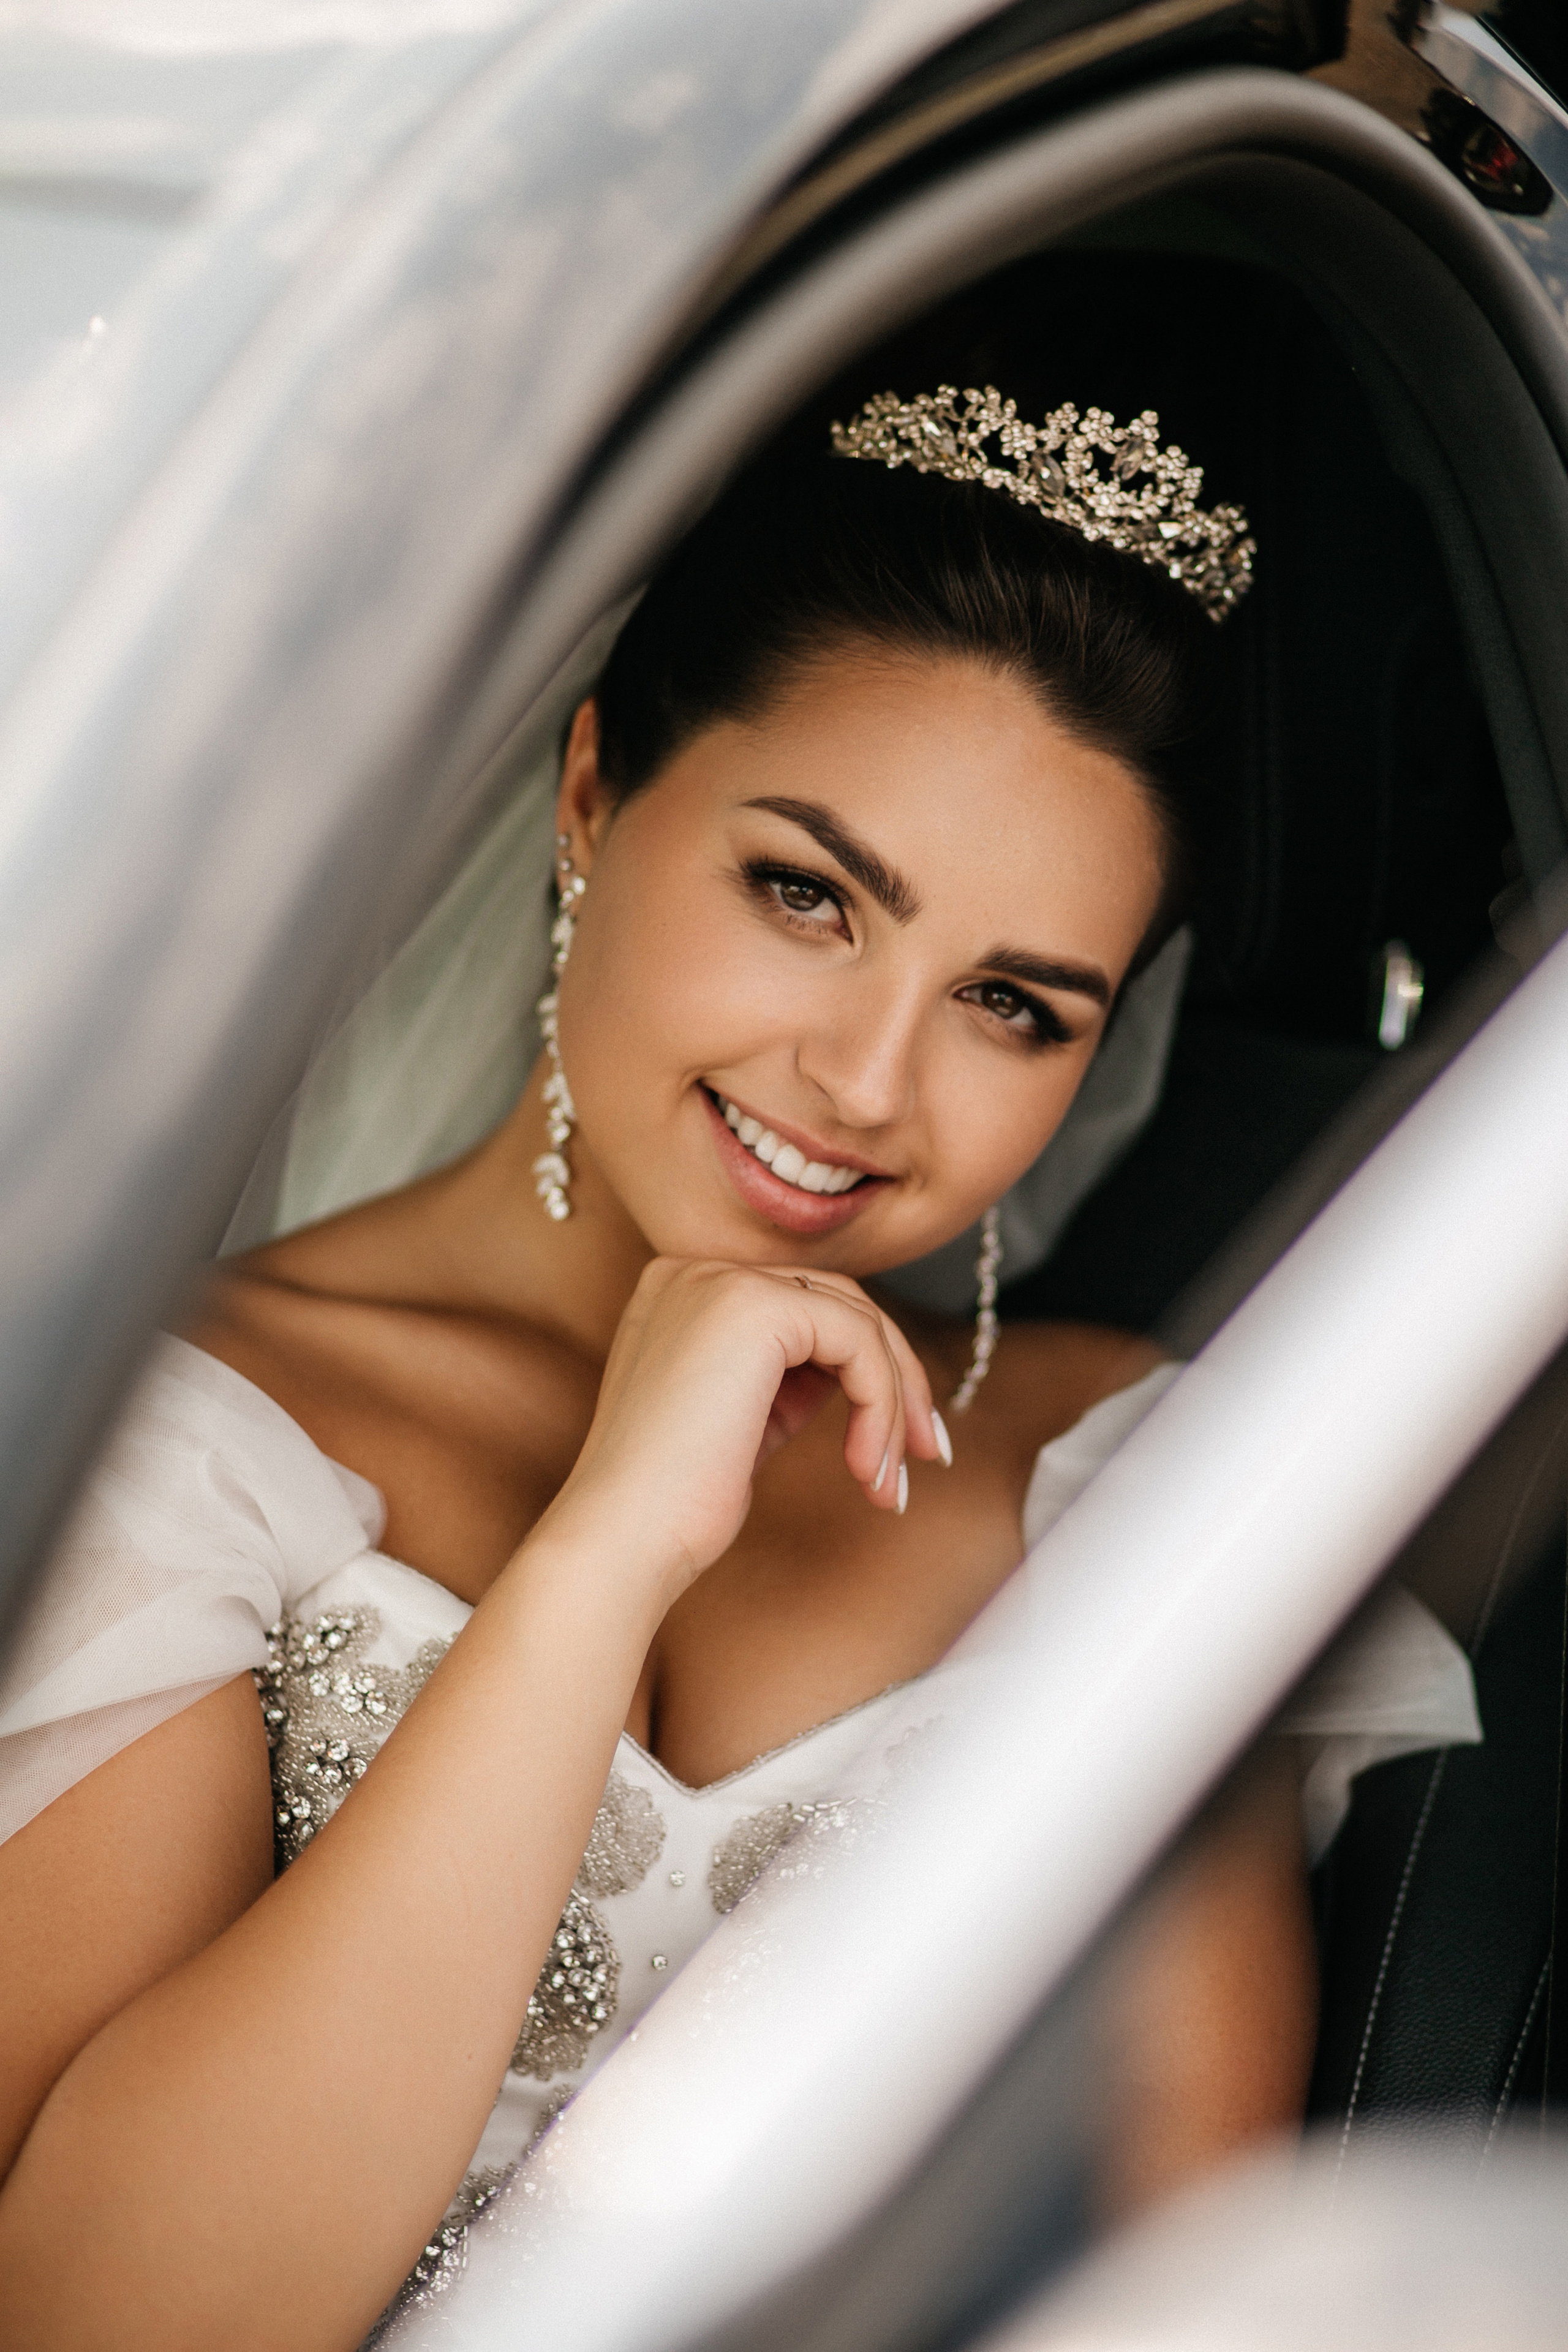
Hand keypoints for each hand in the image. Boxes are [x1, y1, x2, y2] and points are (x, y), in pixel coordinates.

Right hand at [536, 1259, 943, 1603]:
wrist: (623, 1539)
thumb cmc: (675, 1502)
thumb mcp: (744, 1418)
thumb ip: (791, 1377)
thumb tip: (867, 1365)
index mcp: (683, 1289)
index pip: (804, 1305)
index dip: (866, 1368)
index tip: (898, 1443)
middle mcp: (695, 1270)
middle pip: (839, 1302)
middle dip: (897, 1380)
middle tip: (928, 1455)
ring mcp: (720, 1281)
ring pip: (857, 1320)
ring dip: (893, 1404)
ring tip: (889, 1480)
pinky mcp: (752, 1306)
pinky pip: (857, 1341)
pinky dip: (881, 1406)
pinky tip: (868, 1469)